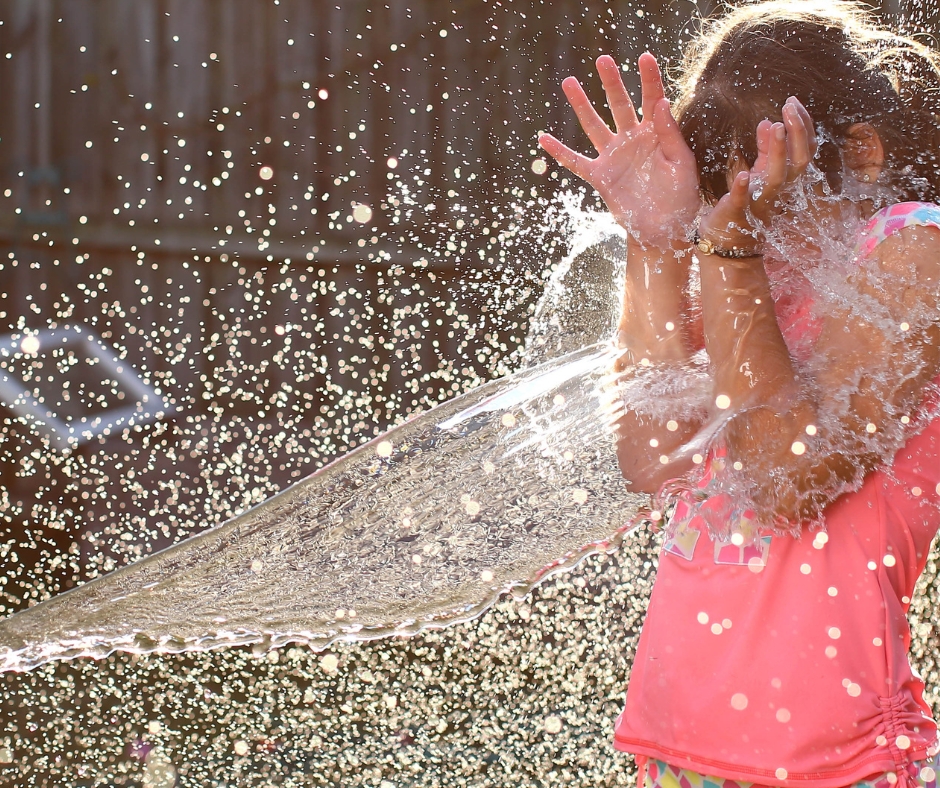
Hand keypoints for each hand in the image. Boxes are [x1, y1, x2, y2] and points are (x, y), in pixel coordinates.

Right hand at [539, 53, 700, 249]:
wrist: (664, 230)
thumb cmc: (681, 198)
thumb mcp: (683, 164)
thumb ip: (671, 134)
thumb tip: (662, 101)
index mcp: (656, 134)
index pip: (652, 100)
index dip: (649, 78)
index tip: (645, 57)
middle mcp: (632, 140)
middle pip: (619, 105)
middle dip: (611, 83)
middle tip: (603, 60)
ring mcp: (614, 157)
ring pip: (594, 126)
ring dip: (581, 105)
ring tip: (569, 83)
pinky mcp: (600, 177)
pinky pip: (576, 162)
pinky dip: (560, 152)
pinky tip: (544, 139)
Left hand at [699, 97, 816, 250]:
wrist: (726, 241)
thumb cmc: (743, 204)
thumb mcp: (757, 173)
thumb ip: (763, 149)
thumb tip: (767, 122)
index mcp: (781, 177)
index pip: (803, 149)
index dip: (802, 126)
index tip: (793, 102)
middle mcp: (776, 190)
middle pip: (799, 160)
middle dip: (798, 132)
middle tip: (790, 106)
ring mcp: (758, 201)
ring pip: (776, 178)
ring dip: (777, 152)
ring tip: (776, 126)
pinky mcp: (736, 212)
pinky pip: (742, 200)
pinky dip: (743, 188)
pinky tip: (744, 173)